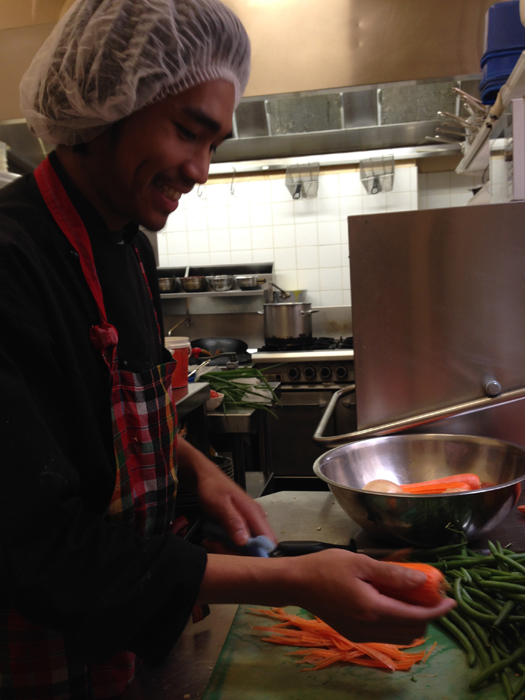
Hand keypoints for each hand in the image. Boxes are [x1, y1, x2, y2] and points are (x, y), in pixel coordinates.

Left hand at [176, 437, 275, 546]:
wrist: (206, 478)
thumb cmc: (213, 488)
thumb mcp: (220, 505)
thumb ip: (233, 522)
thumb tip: (244, 540)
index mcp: (254, 513)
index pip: (268, 540)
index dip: (258, 554)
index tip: (240, 558)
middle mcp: (256, 518)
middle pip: (258, 546)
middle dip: (240, 553)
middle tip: (220, 548)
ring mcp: (250, 520)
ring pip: (249, 545)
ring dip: (233, 549)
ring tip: (215, 543)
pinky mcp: (243, 523)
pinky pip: (242, 540)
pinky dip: (230, 544)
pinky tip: (218, 540)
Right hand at [294, 549, 455, 643]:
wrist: (296, 583)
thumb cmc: (326, 567)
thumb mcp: (361, 563)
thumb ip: (393, 574)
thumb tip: (423, 580)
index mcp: (373, 610)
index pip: (416, 617)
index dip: (437, 610)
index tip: (451, 600)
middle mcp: (369, 629)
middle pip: (412, 631)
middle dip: (427, 615)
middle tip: (429, 594)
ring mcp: (360, 634)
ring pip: (400, 636)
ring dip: (412, 620)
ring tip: (411, 596)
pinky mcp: (353, 633)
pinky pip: (385, 634)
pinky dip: (396, 622)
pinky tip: (391, 601)